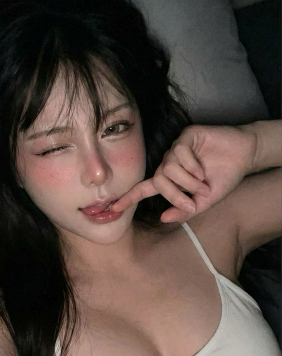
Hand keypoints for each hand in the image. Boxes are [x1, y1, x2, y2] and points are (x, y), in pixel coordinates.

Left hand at [111, 124, 255, 222]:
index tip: (112, 208)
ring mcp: (176, 150)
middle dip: (174, 195)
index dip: (129, 198)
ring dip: (186, 181)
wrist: (243, 156)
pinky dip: (190, 165)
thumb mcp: (205, 201)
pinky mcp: (186, 137)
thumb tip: (163, 218)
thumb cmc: (223, 177)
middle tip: (192, 202)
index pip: (145, 189)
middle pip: (158, 180)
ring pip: (168, 168)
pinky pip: (178, 152)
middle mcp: (170, 163)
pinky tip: (202, 169)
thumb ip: (185, 211)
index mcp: (171, 180)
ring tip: (203, 183)